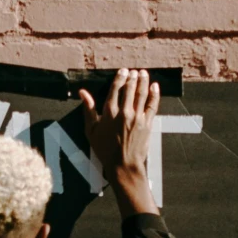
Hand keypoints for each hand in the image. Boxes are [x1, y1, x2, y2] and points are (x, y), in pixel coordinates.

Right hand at [81, 70, 159, 213]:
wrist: (123, 165)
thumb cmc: (104, 150)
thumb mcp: (91, 131)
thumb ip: (88, 110)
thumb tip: (82, 93)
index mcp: (109, 113)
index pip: (116, 89)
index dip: (120, 78)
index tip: (123, 71)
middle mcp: (124, 112)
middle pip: (129, 89)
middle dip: (132, 77)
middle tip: (133, 71)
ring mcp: (137, 117)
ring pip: (141, 94)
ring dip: (143, 81)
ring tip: (143, 73)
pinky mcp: (148, 123)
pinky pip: (152, 104)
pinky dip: (154, 94)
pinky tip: (154, 86)